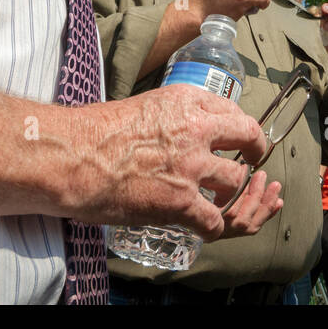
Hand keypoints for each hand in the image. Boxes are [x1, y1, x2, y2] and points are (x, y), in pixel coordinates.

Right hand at [72, 84, 272, 240]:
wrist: (72, 157)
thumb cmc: (95, 132)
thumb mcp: (144, 105)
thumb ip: (172, 115)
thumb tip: (183, 126)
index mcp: (186, 102)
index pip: (232, 110)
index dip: (238, 127)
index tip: (238, 138)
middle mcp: (196, 129)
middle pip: (248, 137)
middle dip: (255, 151)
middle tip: (251, 162)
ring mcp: (191, 166)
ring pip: (236, 180)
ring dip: (230, 192)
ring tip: (219, 199)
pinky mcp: (180, 201)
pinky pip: (215, 219)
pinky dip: (213, 226)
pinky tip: (204, 227)